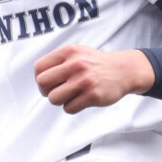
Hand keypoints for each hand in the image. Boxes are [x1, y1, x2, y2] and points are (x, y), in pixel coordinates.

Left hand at [33, 45, 154, 114]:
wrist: (123, 70)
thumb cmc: (95, 64)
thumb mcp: (76, 53)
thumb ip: (57, 62)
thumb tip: (39, 79)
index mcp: (69, 52)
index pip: (39, 68)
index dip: (40, 78)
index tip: (50, 82)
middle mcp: (76, 64)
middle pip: (42, 84)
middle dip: (47, 91)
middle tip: (57, 91)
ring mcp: (84, 80)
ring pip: (54, 99)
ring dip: (60, 101)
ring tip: (70, 96)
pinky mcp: (92, 96)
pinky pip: (68, 108)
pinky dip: (72, 107)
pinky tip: (81, 100)